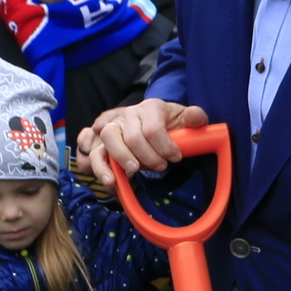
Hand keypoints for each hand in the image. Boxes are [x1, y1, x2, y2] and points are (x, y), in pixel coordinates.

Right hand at [84, 98, 210, 183]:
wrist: (152, 123)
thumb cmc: (170, 124)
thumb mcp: (184, 119)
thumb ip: (194, 117)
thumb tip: (196, 117)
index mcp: (150, 107)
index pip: (153, 128)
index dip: (165, 147)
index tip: (176, 158)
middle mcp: (128, 115)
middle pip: (131, 137)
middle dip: (147, 157)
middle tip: (161, 167)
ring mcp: (113, 127)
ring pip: (108, 140)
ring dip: (120, 160)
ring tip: (132, 174)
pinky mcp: (101, 142)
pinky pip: (94, 153)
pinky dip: (101, 168)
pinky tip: (111, 183)